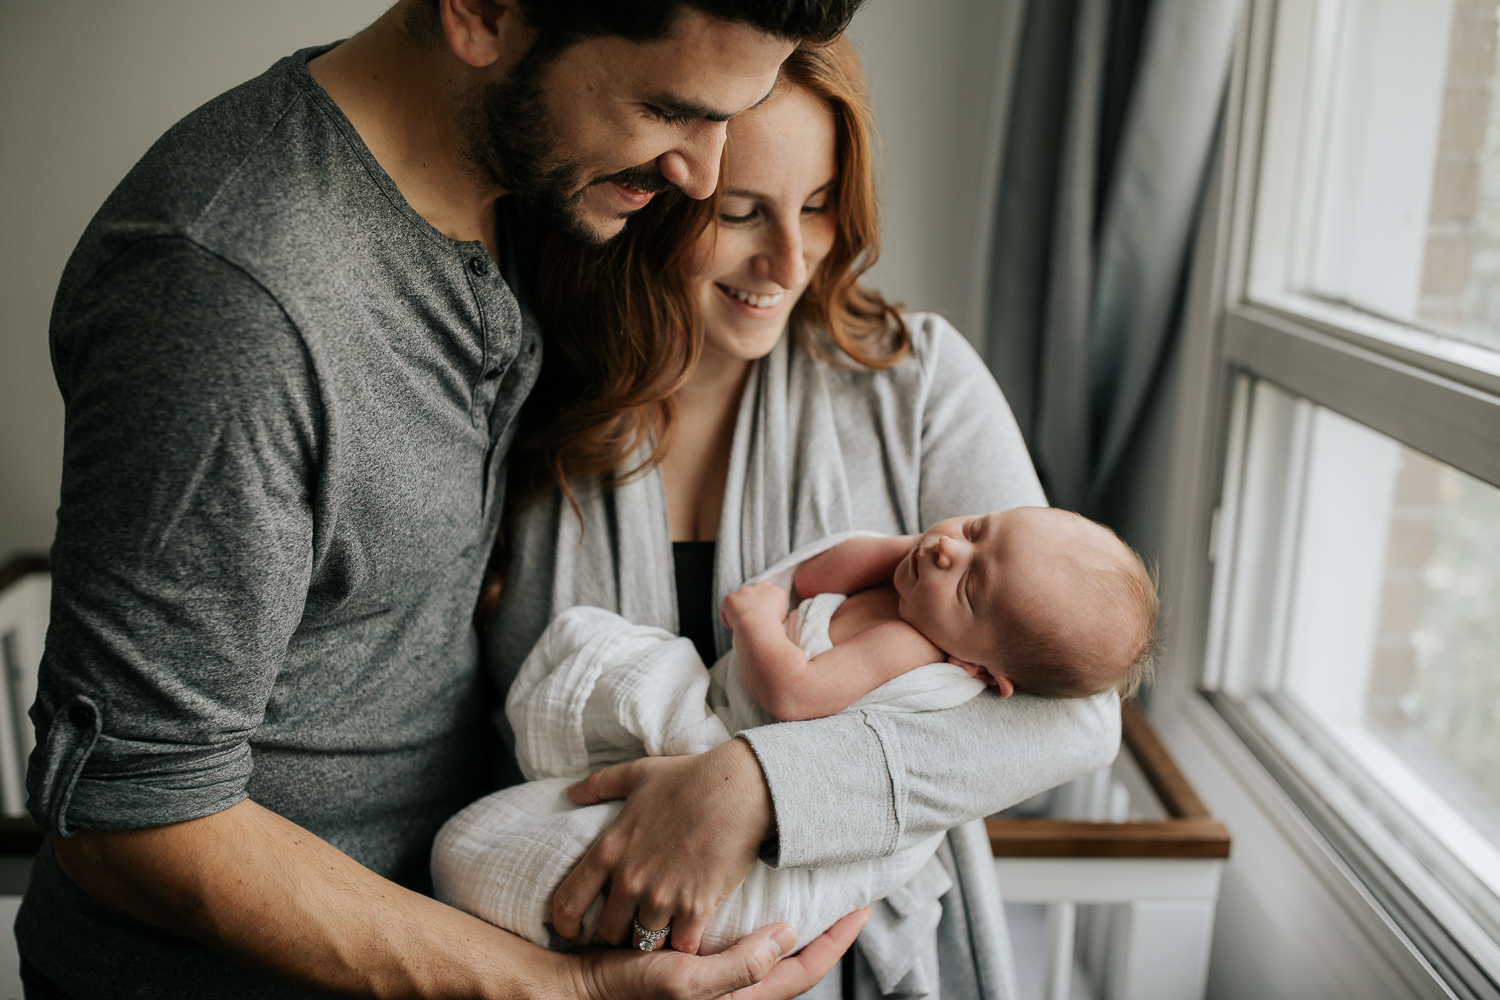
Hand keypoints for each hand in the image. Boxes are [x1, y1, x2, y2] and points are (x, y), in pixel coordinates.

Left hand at [555, 739, 774, 954]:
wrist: (740, 788)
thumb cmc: (689, 777)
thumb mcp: (638, 774)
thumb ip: (600, 785)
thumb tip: (571, 792)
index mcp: (610, 850)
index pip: (568, 901)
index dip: (565, 922)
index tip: (573, 929)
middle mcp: (630, 879)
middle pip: (609, 931)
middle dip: (619, 929)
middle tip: (633, 922)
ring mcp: (662, 897)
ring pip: (645, 942)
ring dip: (654, 936)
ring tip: (665, 924)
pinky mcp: (695, 908)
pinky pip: (680, 946)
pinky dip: (685, 942)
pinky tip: (691, 929)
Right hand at [572, 909, 869, 999]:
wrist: (576, 984)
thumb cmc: (628, 989)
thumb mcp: (685, 983)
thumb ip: (740, 967)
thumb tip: (788, 935)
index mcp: (739, 994)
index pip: (804, 969)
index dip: (837, 940)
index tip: (862, 910)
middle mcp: (732, 985)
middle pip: (792, 957)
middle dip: (821, 927)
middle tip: (845, 889)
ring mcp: (713, 970)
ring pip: (766, 942)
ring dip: (791, 914)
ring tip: (812, 880)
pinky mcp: (692, 953)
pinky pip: (732, 932)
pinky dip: (752, 912)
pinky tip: (757, 884)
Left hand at [721, 582, 788, 633]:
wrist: (758, 627)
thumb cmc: (772, 628)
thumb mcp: (782, 618)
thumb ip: (777, 611)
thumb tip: (771, 614)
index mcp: (776, 592)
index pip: (771, 590)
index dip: (765, 599)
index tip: (763, 610)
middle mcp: (761, 587)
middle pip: (755, 590)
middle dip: (752, 600)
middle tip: (752, 617)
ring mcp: (745, 591)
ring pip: (740, 599)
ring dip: (740, 608)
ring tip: (744, 625)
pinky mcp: (731, 597)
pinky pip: (727, 608)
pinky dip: (729, 618)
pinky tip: (734, 627)